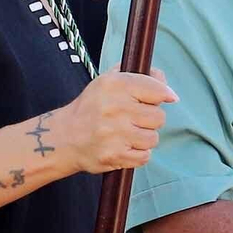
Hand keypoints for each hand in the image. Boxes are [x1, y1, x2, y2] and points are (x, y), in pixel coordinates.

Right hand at [51, 66, 177, 173]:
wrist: (64, 137)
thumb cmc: (91, 108)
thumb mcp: (107, 81)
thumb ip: (137, 75)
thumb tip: (163, 79)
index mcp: (113, 85)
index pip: (156, 89)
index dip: (165, 95)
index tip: (169, 98)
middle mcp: (114, 108)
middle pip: (159, 116)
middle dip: (151, 119)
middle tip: (136, 119)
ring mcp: (114, 133)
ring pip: (153, 138)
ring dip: (145, 138)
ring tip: (129, 134)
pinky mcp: (114, 155)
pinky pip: (145, 156)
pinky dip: (138, 154)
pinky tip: (125, 147)